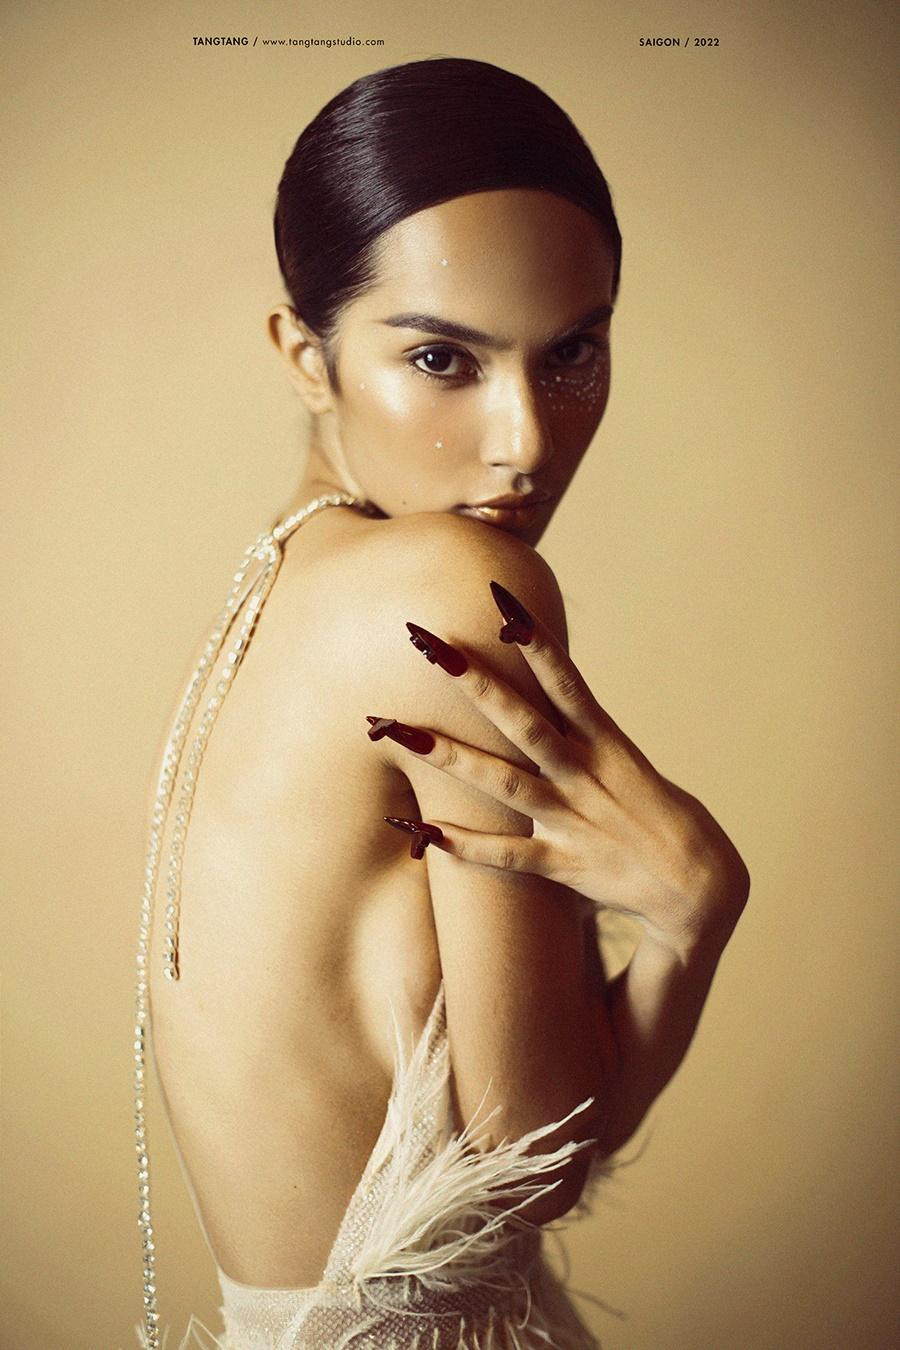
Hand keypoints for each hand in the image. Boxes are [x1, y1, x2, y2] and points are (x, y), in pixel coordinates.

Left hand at [374, 581, 749, 960]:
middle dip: (473, 682)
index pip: (564, 681)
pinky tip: (421, 829)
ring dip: (449, 755)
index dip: (534, 640)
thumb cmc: (660, 817)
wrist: (703, 888)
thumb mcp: (624, 762)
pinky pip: (508, 856)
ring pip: (503, 783)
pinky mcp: (566, 865)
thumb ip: (581, 733)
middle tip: (426, 644)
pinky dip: (465, 845)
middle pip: (522, 721)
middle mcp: (586, 775)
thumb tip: (546, 697)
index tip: (498, 597)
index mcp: (606, 744)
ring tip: (397, 730)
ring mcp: (574, 820)